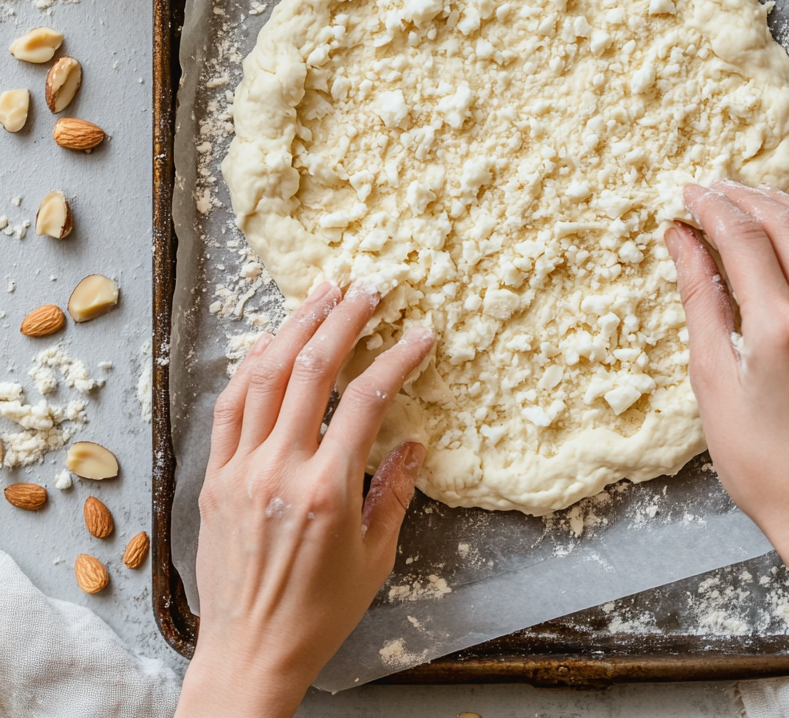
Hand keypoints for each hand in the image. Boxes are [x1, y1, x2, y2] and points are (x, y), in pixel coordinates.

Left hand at [174, 281, 434, 717]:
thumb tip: (414, 441)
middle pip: (312, 370)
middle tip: (369, 288)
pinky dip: (252, 365)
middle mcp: (278, 470)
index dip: (397, 358)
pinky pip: (230, 405)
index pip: (367, 401)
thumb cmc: (318, 613)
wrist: (249, 653)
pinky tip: (272, 341)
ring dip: (295, 326)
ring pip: (265, 375)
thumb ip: (395, 492)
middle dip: (344, 320)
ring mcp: (240, 469)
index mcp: (326, 491)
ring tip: (322, 294)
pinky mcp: (214, 476)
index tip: (420, 334)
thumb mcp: (376, 557)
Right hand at [665, 183, 788, 708]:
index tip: (690, 194)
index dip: (712, 207)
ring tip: (758, 196)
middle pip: (784, 224)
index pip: (741, 237)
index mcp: (776, 327)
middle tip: (716, 190)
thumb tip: (682, 241)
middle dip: (744, 198)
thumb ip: (700, 302)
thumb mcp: (713, 386)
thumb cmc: (765, 466)